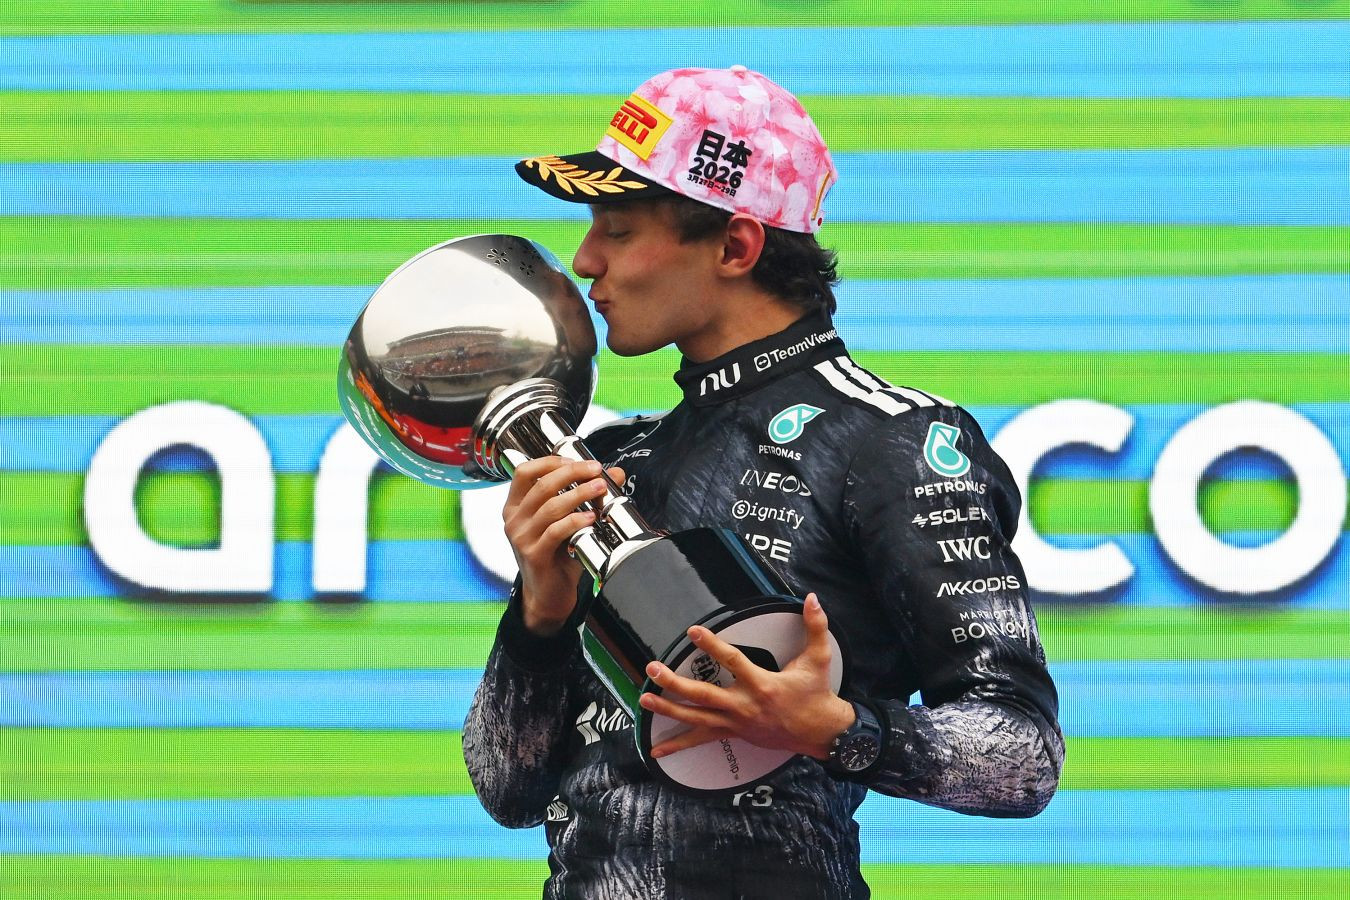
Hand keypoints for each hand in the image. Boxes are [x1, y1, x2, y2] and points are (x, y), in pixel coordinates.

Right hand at [502, 456, 624, 635]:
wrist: (548, 595)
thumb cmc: (557, 555)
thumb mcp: (569, 521)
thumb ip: (588, 496)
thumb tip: (615, 473)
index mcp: (516, 506)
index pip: (525, 471)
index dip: (551, 461)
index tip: (577, 460)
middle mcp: (514, 519)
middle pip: (541, 485)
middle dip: (573, 473)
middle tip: (596, 471)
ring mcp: (521, 537)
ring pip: (550, 506)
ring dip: (579, 494)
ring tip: (600, 489)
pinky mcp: (534, 555)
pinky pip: (555, 531)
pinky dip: (575, 521)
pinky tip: (591, 518)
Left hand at [638, 593, 854, 759]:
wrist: (820, 732)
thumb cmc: (817, 693)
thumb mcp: (820, 658)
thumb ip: (816, 626)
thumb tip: (812, 598)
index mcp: (763, 685)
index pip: (733, 661)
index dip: (712, 646)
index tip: (693, 631)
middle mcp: (745, 706)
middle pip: (704, 695)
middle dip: (675, 683)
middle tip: (653, 669)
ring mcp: (736, 722)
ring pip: (697, 718)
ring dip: (668, 710)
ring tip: (645, 699)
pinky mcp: (734, 733)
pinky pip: (702, 739)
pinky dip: (678, 745)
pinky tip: (656, 750)